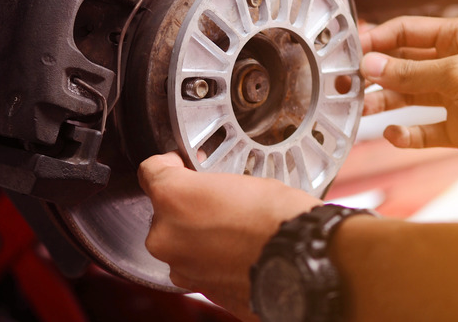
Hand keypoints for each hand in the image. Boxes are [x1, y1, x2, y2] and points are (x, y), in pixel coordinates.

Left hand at [138, 152, 320, 320]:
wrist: (306, 264)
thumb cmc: (279, 218)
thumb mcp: (242, 180)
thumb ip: (206, 186)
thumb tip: (205, 191)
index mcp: (171, 198)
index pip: (150, 171)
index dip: (169, 165)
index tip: (181, 165)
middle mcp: (165, 236)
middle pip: (164, 212)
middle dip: (186, 207)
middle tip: (217, 201)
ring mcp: (181, 268)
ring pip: (180, 243)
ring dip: (198, 236)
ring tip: (234, 229)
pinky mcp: (199, 292)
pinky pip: (199, 268)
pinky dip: (213, 260)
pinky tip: (239, 251)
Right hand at [360, 16, 457, 168]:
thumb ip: (411, 72)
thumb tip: (370, 65)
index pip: (407, 32)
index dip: (378, 40)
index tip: (351, 52)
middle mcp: (453, 66)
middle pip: (401, 66)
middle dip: (374, 74)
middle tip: (346, 85)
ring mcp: (455, 98)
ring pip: (407, 98)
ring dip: (383, 103)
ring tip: (360, 111)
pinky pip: (423, 130)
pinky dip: (406, 134)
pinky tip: (395, 135)